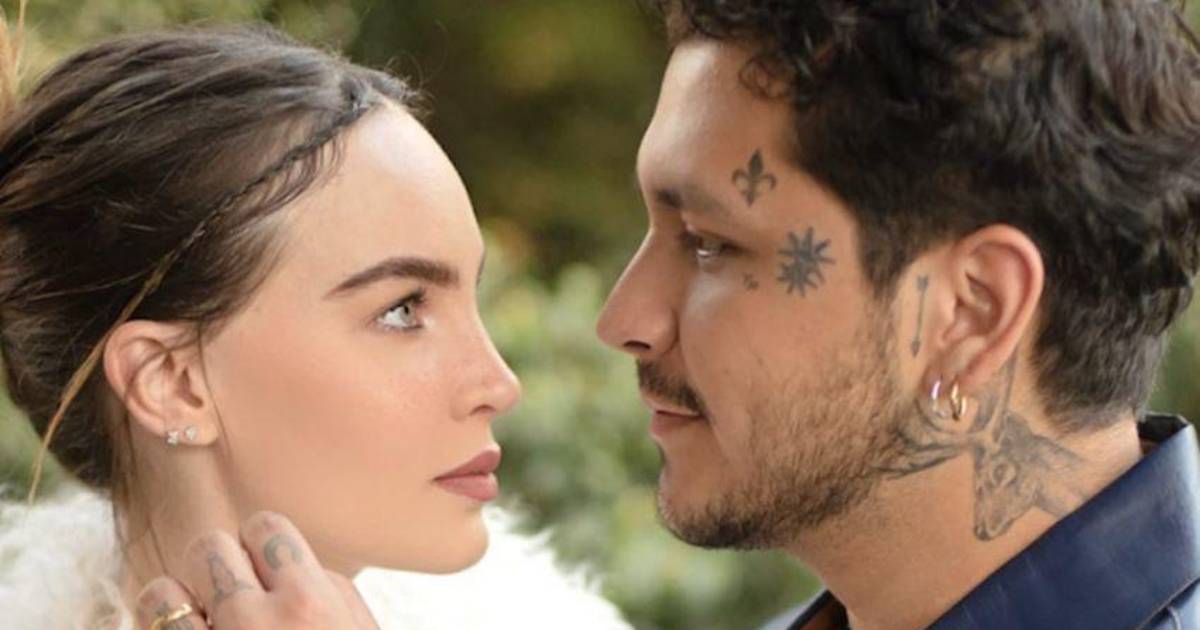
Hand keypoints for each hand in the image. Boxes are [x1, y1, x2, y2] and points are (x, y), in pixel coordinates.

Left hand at [136, 511, 378, 629]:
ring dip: (176, 603)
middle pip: (210, 546)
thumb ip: (331, 590)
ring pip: (160, 592)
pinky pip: (148, 627)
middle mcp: (254, 622)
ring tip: (197, 619)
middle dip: (220, 568)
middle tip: (235, 597)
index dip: (264, 545)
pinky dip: (160, 626)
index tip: (269, 570)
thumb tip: (295, 559)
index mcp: (308, 601)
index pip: (265, 526)